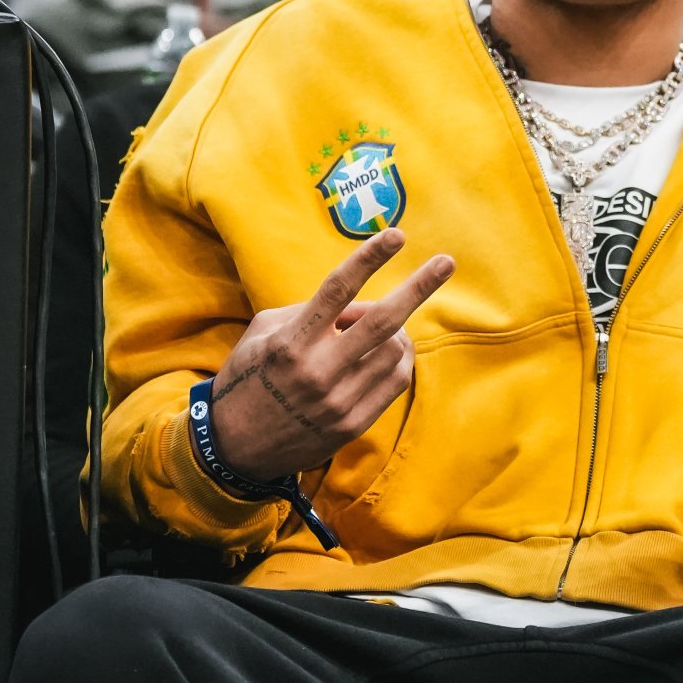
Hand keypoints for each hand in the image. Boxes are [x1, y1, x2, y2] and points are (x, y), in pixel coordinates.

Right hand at [209, 228, 452, 479]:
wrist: (237, 447)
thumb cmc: (248, 378)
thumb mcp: (261, 333)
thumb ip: (307, 311)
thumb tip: (354, 304)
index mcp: (291, 342)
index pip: (337, 290)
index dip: (369, 259)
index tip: (395, 235)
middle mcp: (319, 371)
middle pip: (383, 321)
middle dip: (419, 287)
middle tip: (445, 263)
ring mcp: (340, 400)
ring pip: (395, 350)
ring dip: (398, 330)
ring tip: (381, 329)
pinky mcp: (354, 423)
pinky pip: (397, 381)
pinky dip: (400, 359)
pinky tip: (391, 351)